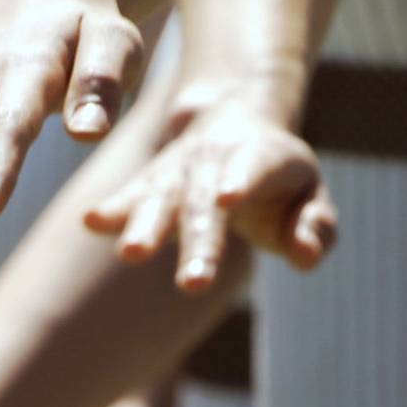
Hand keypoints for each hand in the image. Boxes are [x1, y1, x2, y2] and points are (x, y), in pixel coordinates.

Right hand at [84, 84, 336, 288]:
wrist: (232, 122)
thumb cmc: (281, 179)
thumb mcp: (312, 197)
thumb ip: (316, 228)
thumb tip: (304, 253)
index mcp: (262, 157)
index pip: (254, 168)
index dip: (242, 180)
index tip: (228, 198)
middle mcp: (214, 162)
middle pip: (206, 203)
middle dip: (198, 243)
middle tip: (194, 284)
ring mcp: (178, 172)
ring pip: (162, 198)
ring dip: (146, 226)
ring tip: (132, 253)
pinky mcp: (151, 185)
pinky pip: (131, 196)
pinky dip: (113, 211)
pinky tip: (91, 222)